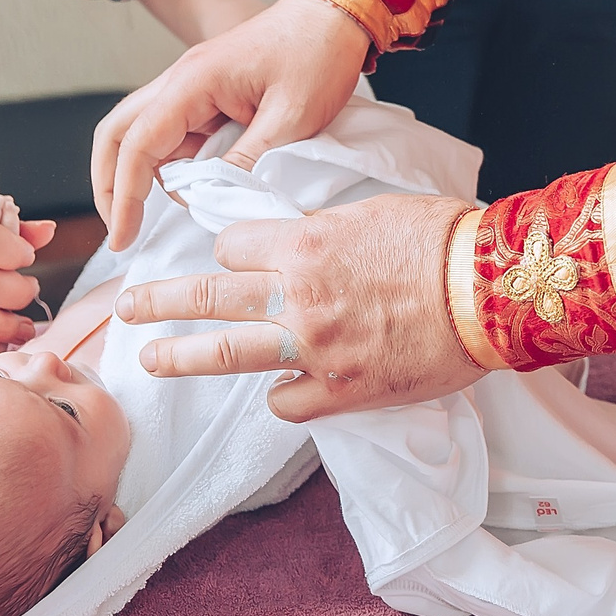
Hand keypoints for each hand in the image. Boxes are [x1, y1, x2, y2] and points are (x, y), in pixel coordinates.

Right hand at [90, 0, 370, 249]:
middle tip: (121, 231)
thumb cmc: (318, 54)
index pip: (138, 145)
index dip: (124, 195)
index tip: (123, 237)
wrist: (336, 14)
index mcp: (192, 82)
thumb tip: (213, 198)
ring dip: (140, 176)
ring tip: (149, 219)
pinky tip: (189, 191)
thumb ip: (248, 161)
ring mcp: (191, 87)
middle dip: (110, 185)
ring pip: (142, 135)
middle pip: (119, 134)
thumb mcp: (291, 117)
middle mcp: (180, 81)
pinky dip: (172, 165)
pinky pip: (174, 134)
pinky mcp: (207, 96)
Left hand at [114, 193, 481, 422]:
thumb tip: (300, 245)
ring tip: (149, 360)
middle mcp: (297, 297)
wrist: (491, 290)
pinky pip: (285, 402)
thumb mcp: (373, 214)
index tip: (230, 260)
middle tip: (124, 308)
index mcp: (304, 245)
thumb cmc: (444, 240)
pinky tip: (286, 389)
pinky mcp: (341, 391)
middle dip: (156, 302)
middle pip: (206, 298)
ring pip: (225, 354)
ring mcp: (314, 349)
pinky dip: (282, 395)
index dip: (230, 253)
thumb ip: (323, 234)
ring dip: (180, 356)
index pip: (231, 248)